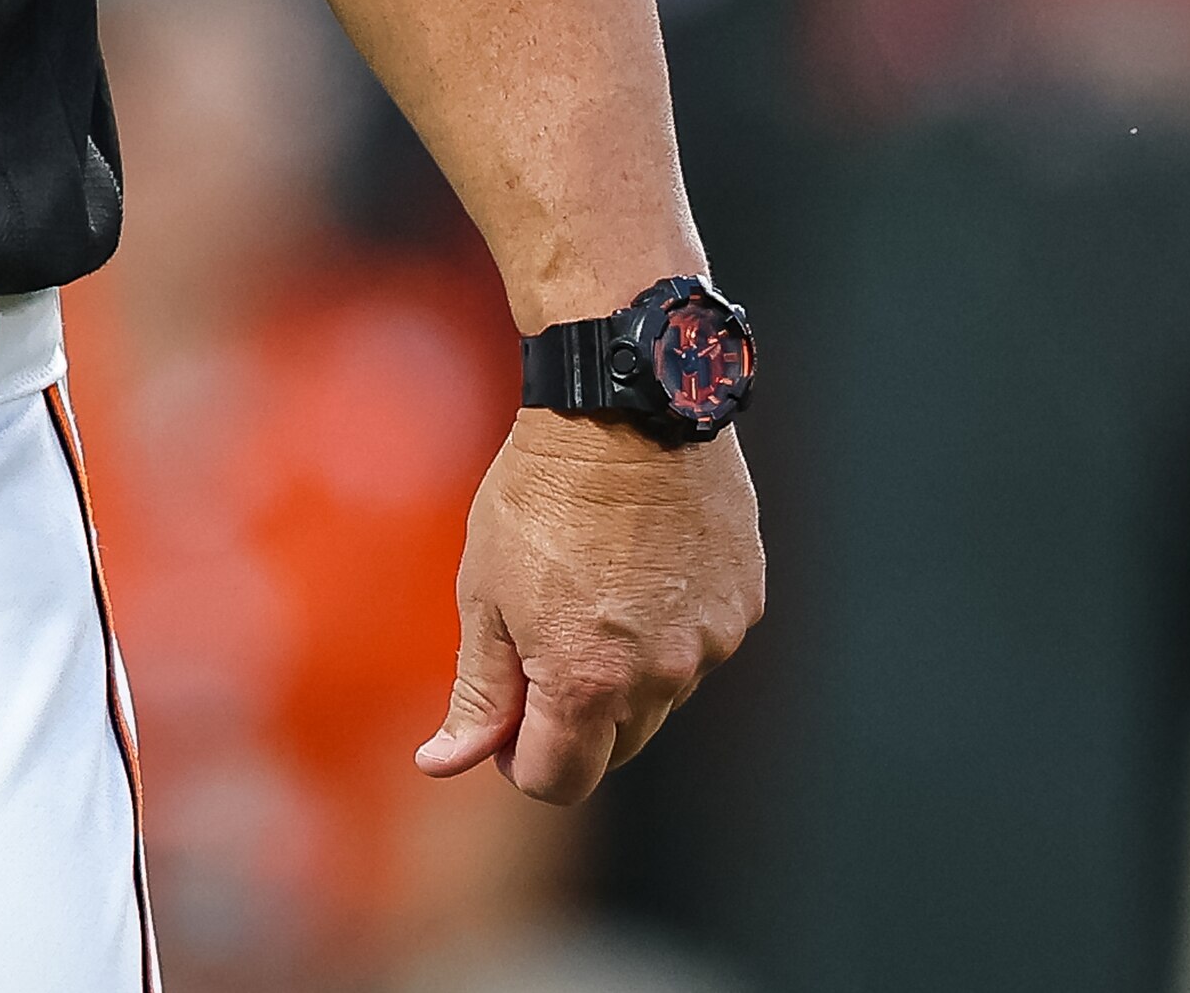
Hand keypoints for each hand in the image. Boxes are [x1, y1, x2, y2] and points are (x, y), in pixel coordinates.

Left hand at [417, 413, 762, 803]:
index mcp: (588, 682)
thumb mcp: (486, 594)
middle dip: (573, 723)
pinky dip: (667, 632)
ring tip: (592, 591)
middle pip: (616, 750)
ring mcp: (710, 642)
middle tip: (540, 649)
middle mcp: (661, 676)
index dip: (520, 761)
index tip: (505, 718)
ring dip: (625, 676)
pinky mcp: (742, 604)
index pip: (560, 780)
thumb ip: (479, 692)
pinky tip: (639, 571)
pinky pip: (699, 648)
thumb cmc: (542, 495)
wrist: (624, 409)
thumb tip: (447, 764)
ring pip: (661, 699)